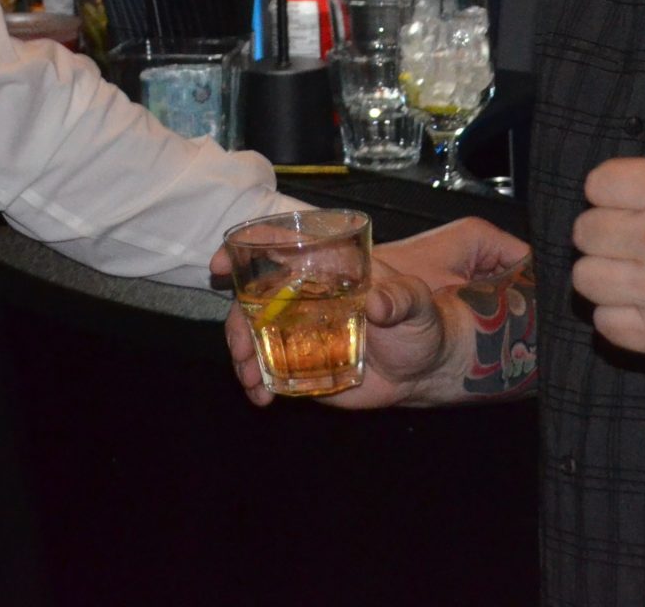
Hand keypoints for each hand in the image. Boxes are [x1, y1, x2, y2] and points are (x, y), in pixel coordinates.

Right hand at [220, 217, 530, 409]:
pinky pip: (266, 368)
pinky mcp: (299, 362)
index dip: (246, 250)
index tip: (221, 265)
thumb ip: (400, 299)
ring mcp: (297, 329)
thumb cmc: (422, 325)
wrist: (424, 372)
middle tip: (241, 349)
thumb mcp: (417, 305)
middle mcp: (305, 295)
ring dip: (241, 355)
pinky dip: (255, 382)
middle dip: (237, 321)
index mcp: (328, 268)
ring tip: (251, 380)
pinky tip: (262, 398)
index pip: (280, 248)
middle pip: (253, 297)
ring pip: (252, 334)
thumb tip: (378, 304)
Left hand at [570, 43, 644, 363]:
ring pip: (587, 278)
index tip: (638, 198)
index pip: (595, 184)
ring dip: (607, 273)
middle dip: (607, 230)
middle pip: (584, 231)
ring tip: (636, 267)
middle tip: (636, 234)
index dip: (614, 190)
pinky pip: (606, 324)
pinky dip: (619, 315)